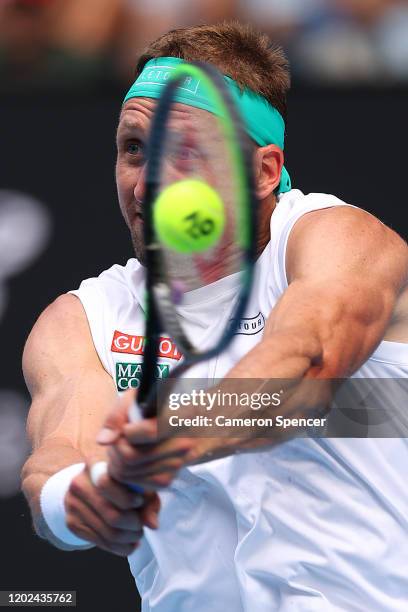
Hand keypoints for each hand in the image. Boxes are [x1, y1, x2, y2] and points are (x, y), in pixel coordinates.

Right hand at [64, 462, 159, 556]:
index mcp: (95, 464)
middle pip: (110, 514)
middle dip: (133, 525)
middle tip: (141, 526)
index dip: (127, 498)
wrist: (88, 486)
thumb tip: (152, 524)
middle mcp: (79, 483)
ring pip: (107, 532)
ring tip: (137, 536)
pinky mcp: (72, 523)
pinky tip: (129, 544)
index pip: (106, 484)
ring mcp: (73, 504)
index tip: (140, 502)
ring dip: (128, 539)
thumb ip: (149, 500)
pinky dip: (119, 548)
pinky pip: (100, 542)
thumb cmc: (120, 482)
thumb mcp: (136, 482)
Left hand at [97, 389, 215, 493]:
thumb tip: (103, 441)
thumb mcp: (136, 398)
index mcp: (180, 415)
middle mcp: (184, 442)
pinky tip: (131, 460)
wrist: (182, 420)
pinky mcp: (170, 478)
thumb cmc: (154, 406)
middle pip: (131, 457)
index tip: (127, 426)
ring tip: (124, 447)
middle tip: (118, 439)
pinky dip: (127, 475)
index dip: (128, 432)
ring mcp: (178, 463)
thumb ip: (117, 415)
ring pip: (130, 473)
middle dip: (115, 449)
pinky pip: (136, 484)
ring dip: (117, 462)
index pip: (151, 432)